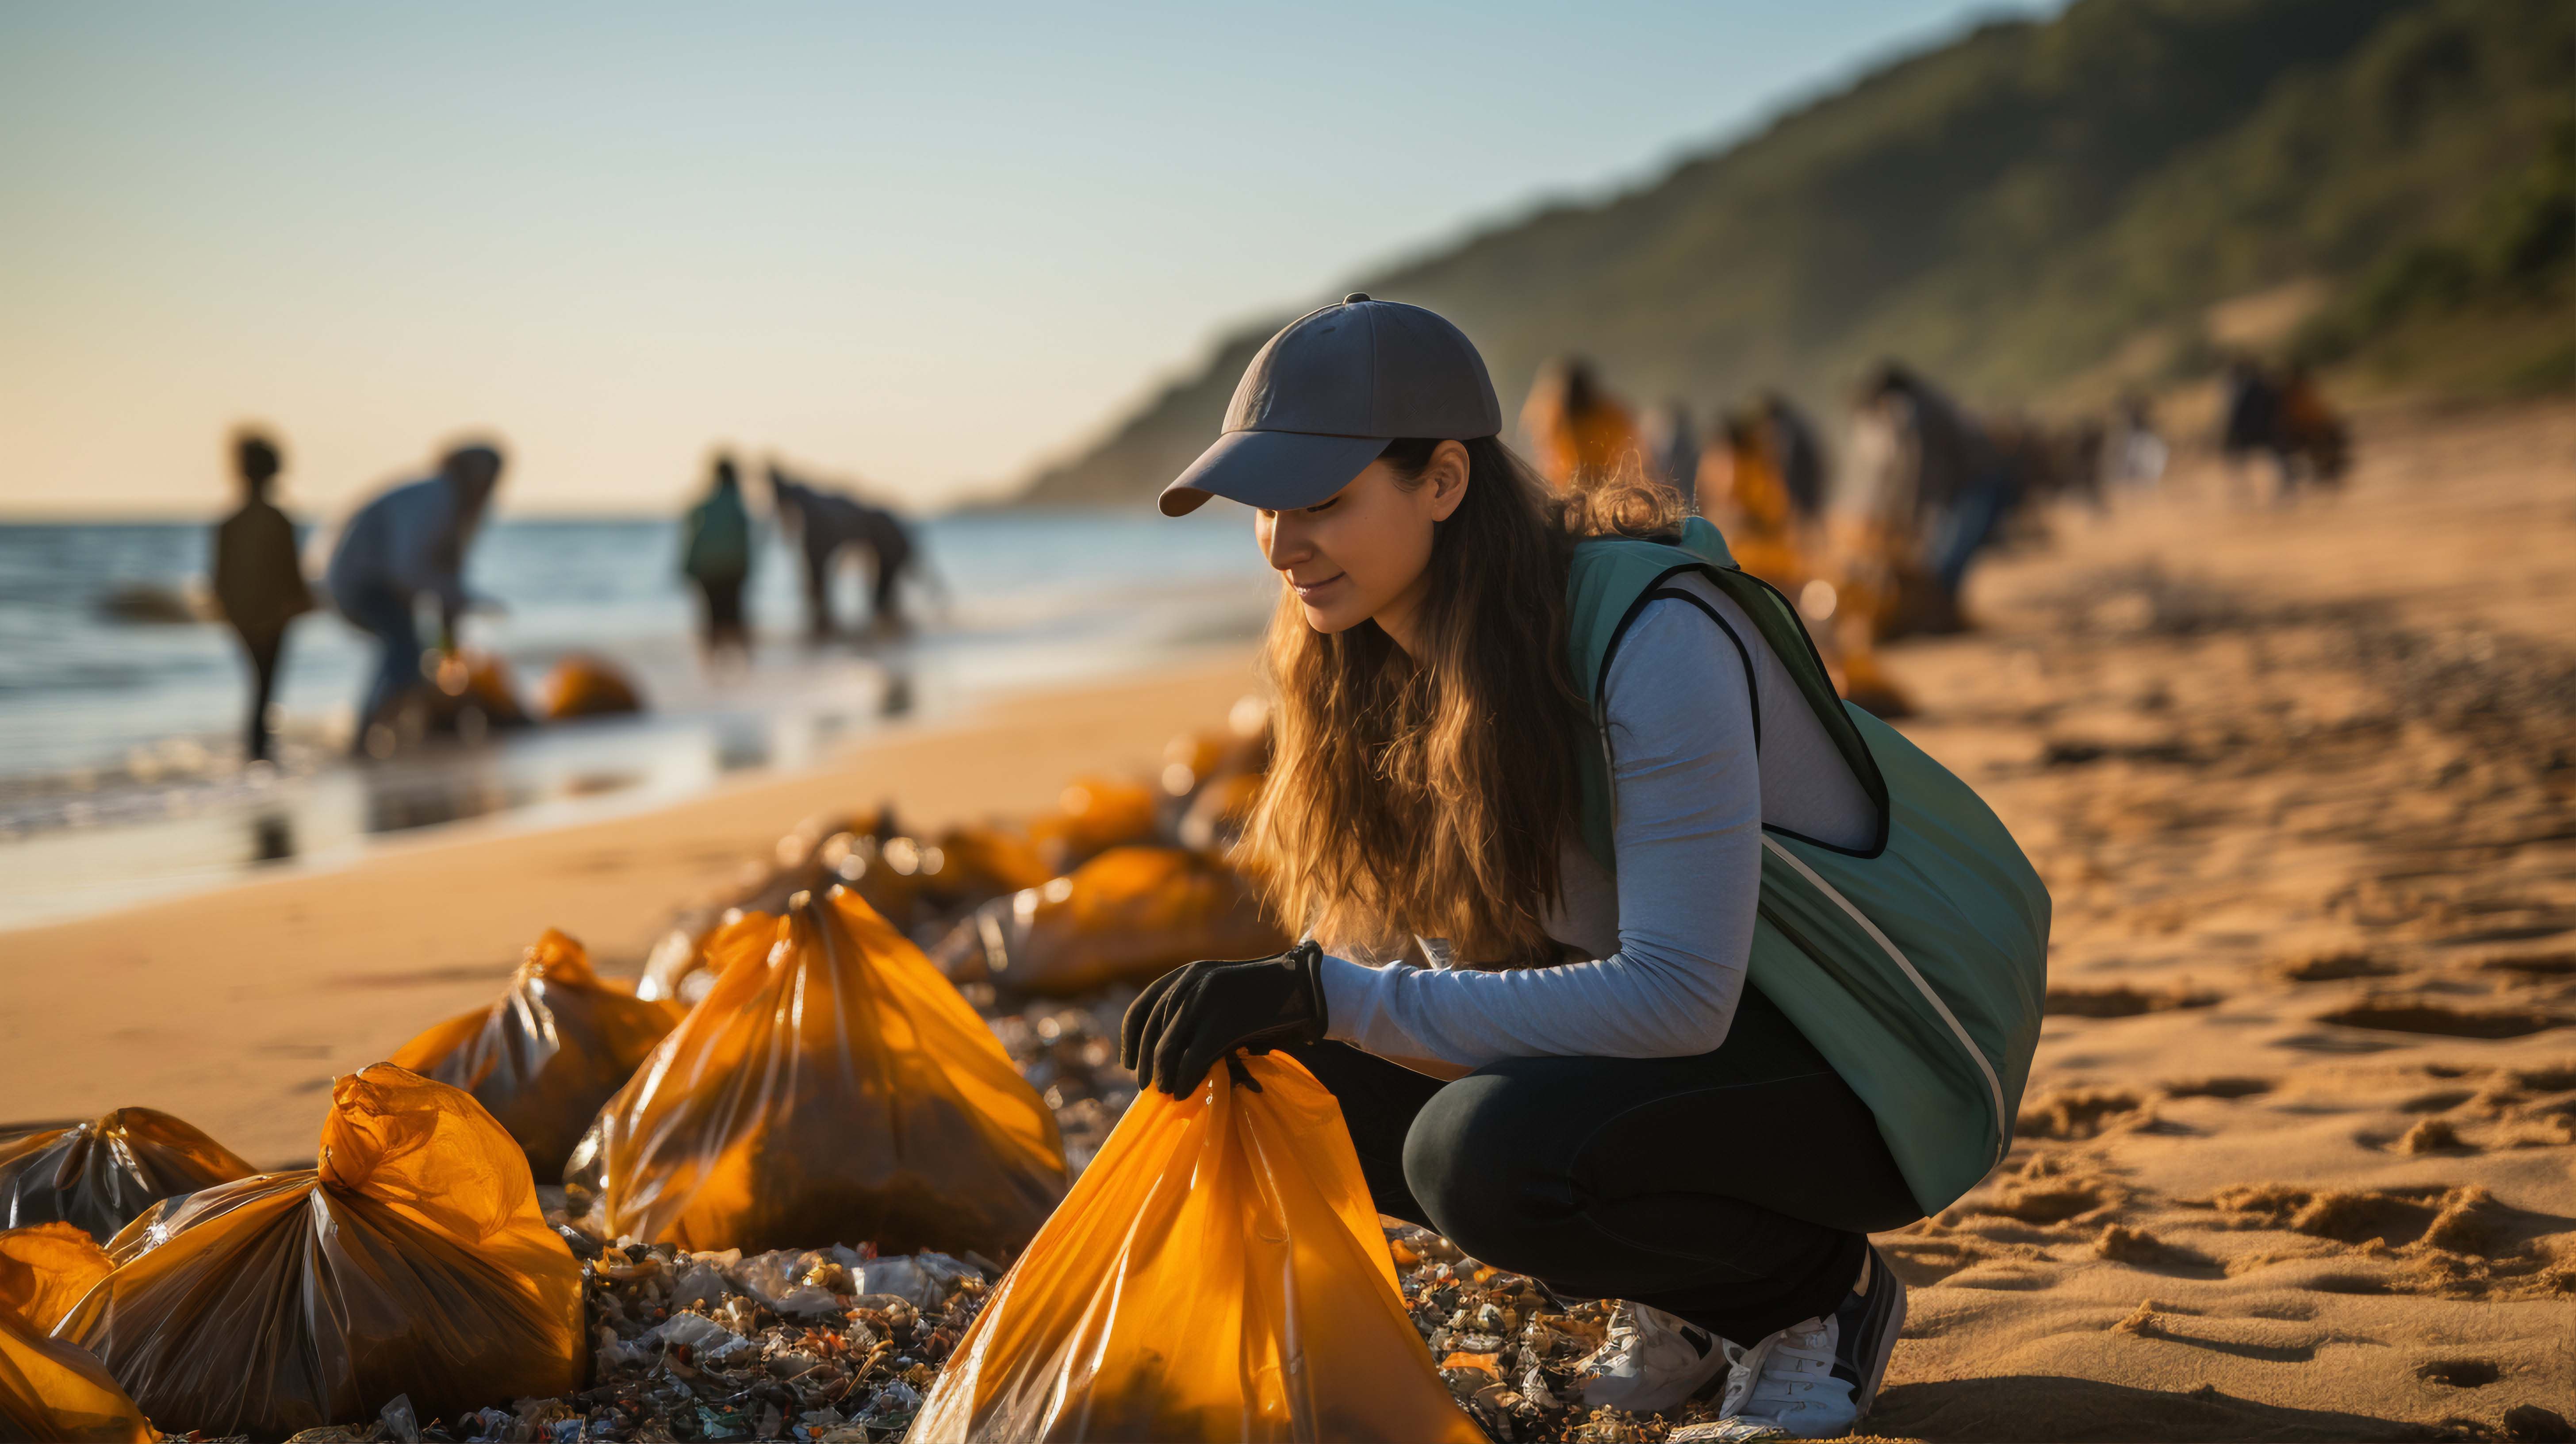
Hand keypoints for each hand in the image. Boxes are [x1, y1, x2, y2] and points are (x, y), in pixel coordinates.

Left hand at [1120, 941, 1327, 1096]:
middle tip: (1145, 1086)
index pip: (1143, 1006)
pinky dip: (1184, 1080)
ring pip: (1168, 1047)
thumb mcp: (1222, 991)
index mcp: (1187, 973)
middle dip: (1145, 1062)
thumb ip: (1194, 1009)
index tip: (1127, 1063)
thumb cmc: (1265, 996)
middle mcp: (1191, 982)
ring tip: (1165, 1092)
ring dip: (1163, 1075)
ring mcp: (1207, 1001)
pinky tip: (1183, 1093)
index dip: (1130, 1038)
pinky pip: (1193, 1059)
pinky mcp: (1224, 1023)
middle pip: (1152, 1030)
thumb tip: (1164, 1050)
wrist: (1305, 988)